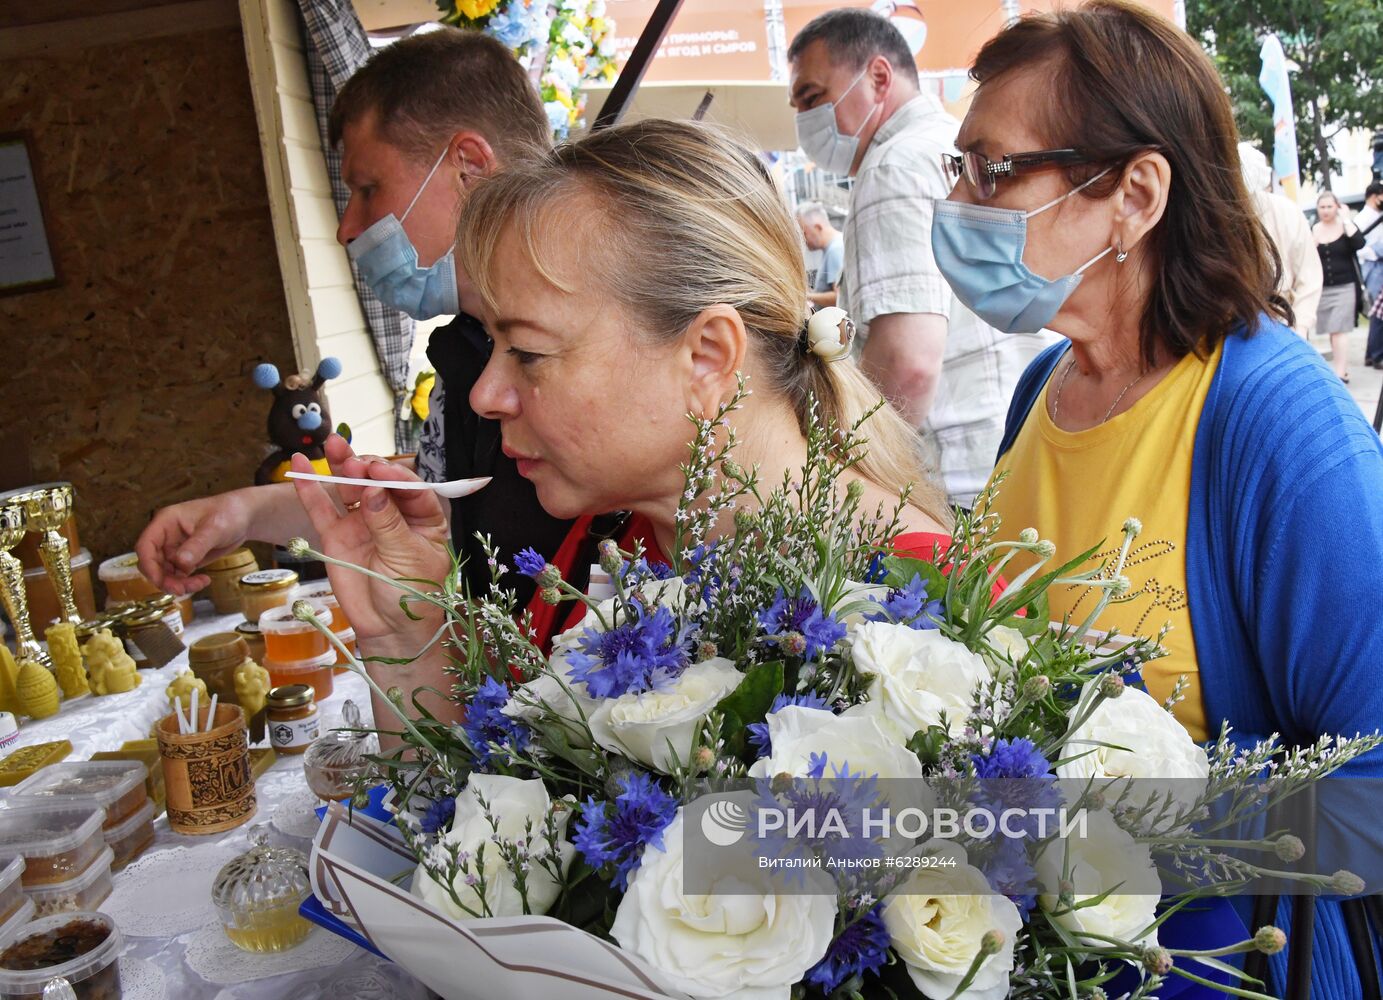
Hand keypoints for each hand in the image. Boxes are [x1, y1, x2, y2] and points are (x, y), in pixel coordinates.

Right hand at [136, 491, 256, 593]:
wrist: (245, 517)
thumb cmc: (229, 513)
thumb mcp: (215, 528)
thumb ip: (197, 545)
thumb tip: (181, 563)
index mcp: (166, 522)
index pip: (145, 545)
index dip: (148, 565)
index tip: (159, 580)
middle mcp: (166, 536)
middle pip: (153, 563)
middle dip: (164, 579)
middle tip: (182, 589)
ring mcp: (175, 548)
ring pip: (165, 572)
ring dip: (177, 583)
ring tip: (199, 584)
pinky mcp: (186, 558)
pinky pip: (178, 575)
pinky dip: (187, 582)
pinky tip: (203, 581)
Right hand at [291, 435, 451, 642]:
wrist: (389, 629)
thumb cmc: (412, 595)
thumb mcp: (408, 559)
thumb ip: (388, 524)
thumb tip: (373, 490)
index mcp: (423, 517)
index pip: (411, 488)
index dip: (395, 476)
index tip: (380, 471)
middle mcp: (392, 514)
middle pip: (378, 482)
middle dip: (367, 467)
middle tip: (355, 462)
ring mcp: (363, 523)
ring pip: (350, 488)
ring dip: (341, 465)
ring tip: (333, 445)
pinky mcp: (337, 536)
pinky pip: (322, 509)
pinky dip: (310, 488)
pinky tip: (300, 466)